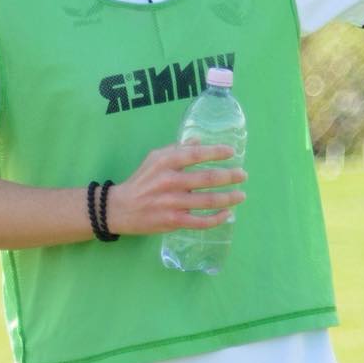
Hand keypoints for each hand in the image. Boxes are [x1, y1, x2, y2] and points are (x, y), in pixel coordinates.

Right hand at [107, 143, 244, 235]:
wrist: (120, 208)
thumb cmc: (141, 181)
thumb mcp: (154, 158)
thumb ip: (177, 149)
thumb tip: (199, 141)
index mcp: (166, 162)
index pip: (196, 154)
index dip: (217, 152)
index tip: (232, 152)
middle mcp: (170, 181)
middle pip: (207, 178)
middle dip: (230, 176)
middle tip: (243, 175)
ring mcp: (172, 203)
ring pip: (207, 200)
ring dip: (229, 198)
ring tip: (241, 195)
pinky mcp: (173, 221)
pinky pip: (200, 221)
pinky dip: (216, 218)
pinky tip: (227, 214)